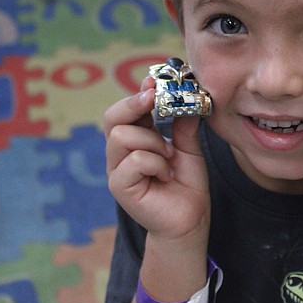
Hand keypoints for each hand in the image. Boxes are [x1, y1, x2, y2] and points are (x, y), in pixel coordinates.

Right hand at [104, 75, 209, 242]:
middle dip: (134, 104)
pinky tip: (166, 175)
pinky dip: (156, 163)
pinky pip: (134, 159)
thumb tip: (185, 97)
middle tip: (153, 101)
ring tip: (169, 158)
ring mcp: (117, 169)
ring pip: (124, 135)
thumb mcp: (188, 148)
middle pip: (113, 117)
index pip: (127, 109)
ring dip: (153, 142)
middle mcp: (120, 152)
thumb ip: (183, 124)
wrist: (190, 220)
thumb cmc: (186, 185)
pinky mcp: (119, 186)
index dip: (139, 93)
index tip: (154, 81)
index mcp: (135, 139)